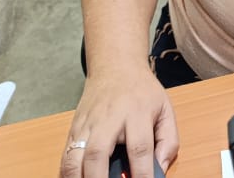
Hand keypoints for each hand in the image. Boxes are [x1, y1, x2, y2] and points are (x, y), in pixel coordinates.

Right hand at [60, 68, 177, 177]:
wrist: (115, 67)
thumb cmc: (143, 92)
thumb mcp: (165, 109)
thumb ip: (169, 141)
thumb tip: (160, 170)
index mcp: (137, 112)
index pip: (139, 148)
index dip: (142, 174)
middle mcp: (108, 118)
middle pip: (97, 154)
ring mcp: (87, 125)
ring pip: (74, 157)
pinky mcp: (73, 129)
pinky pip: (64, 157)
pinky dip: (67, 174)